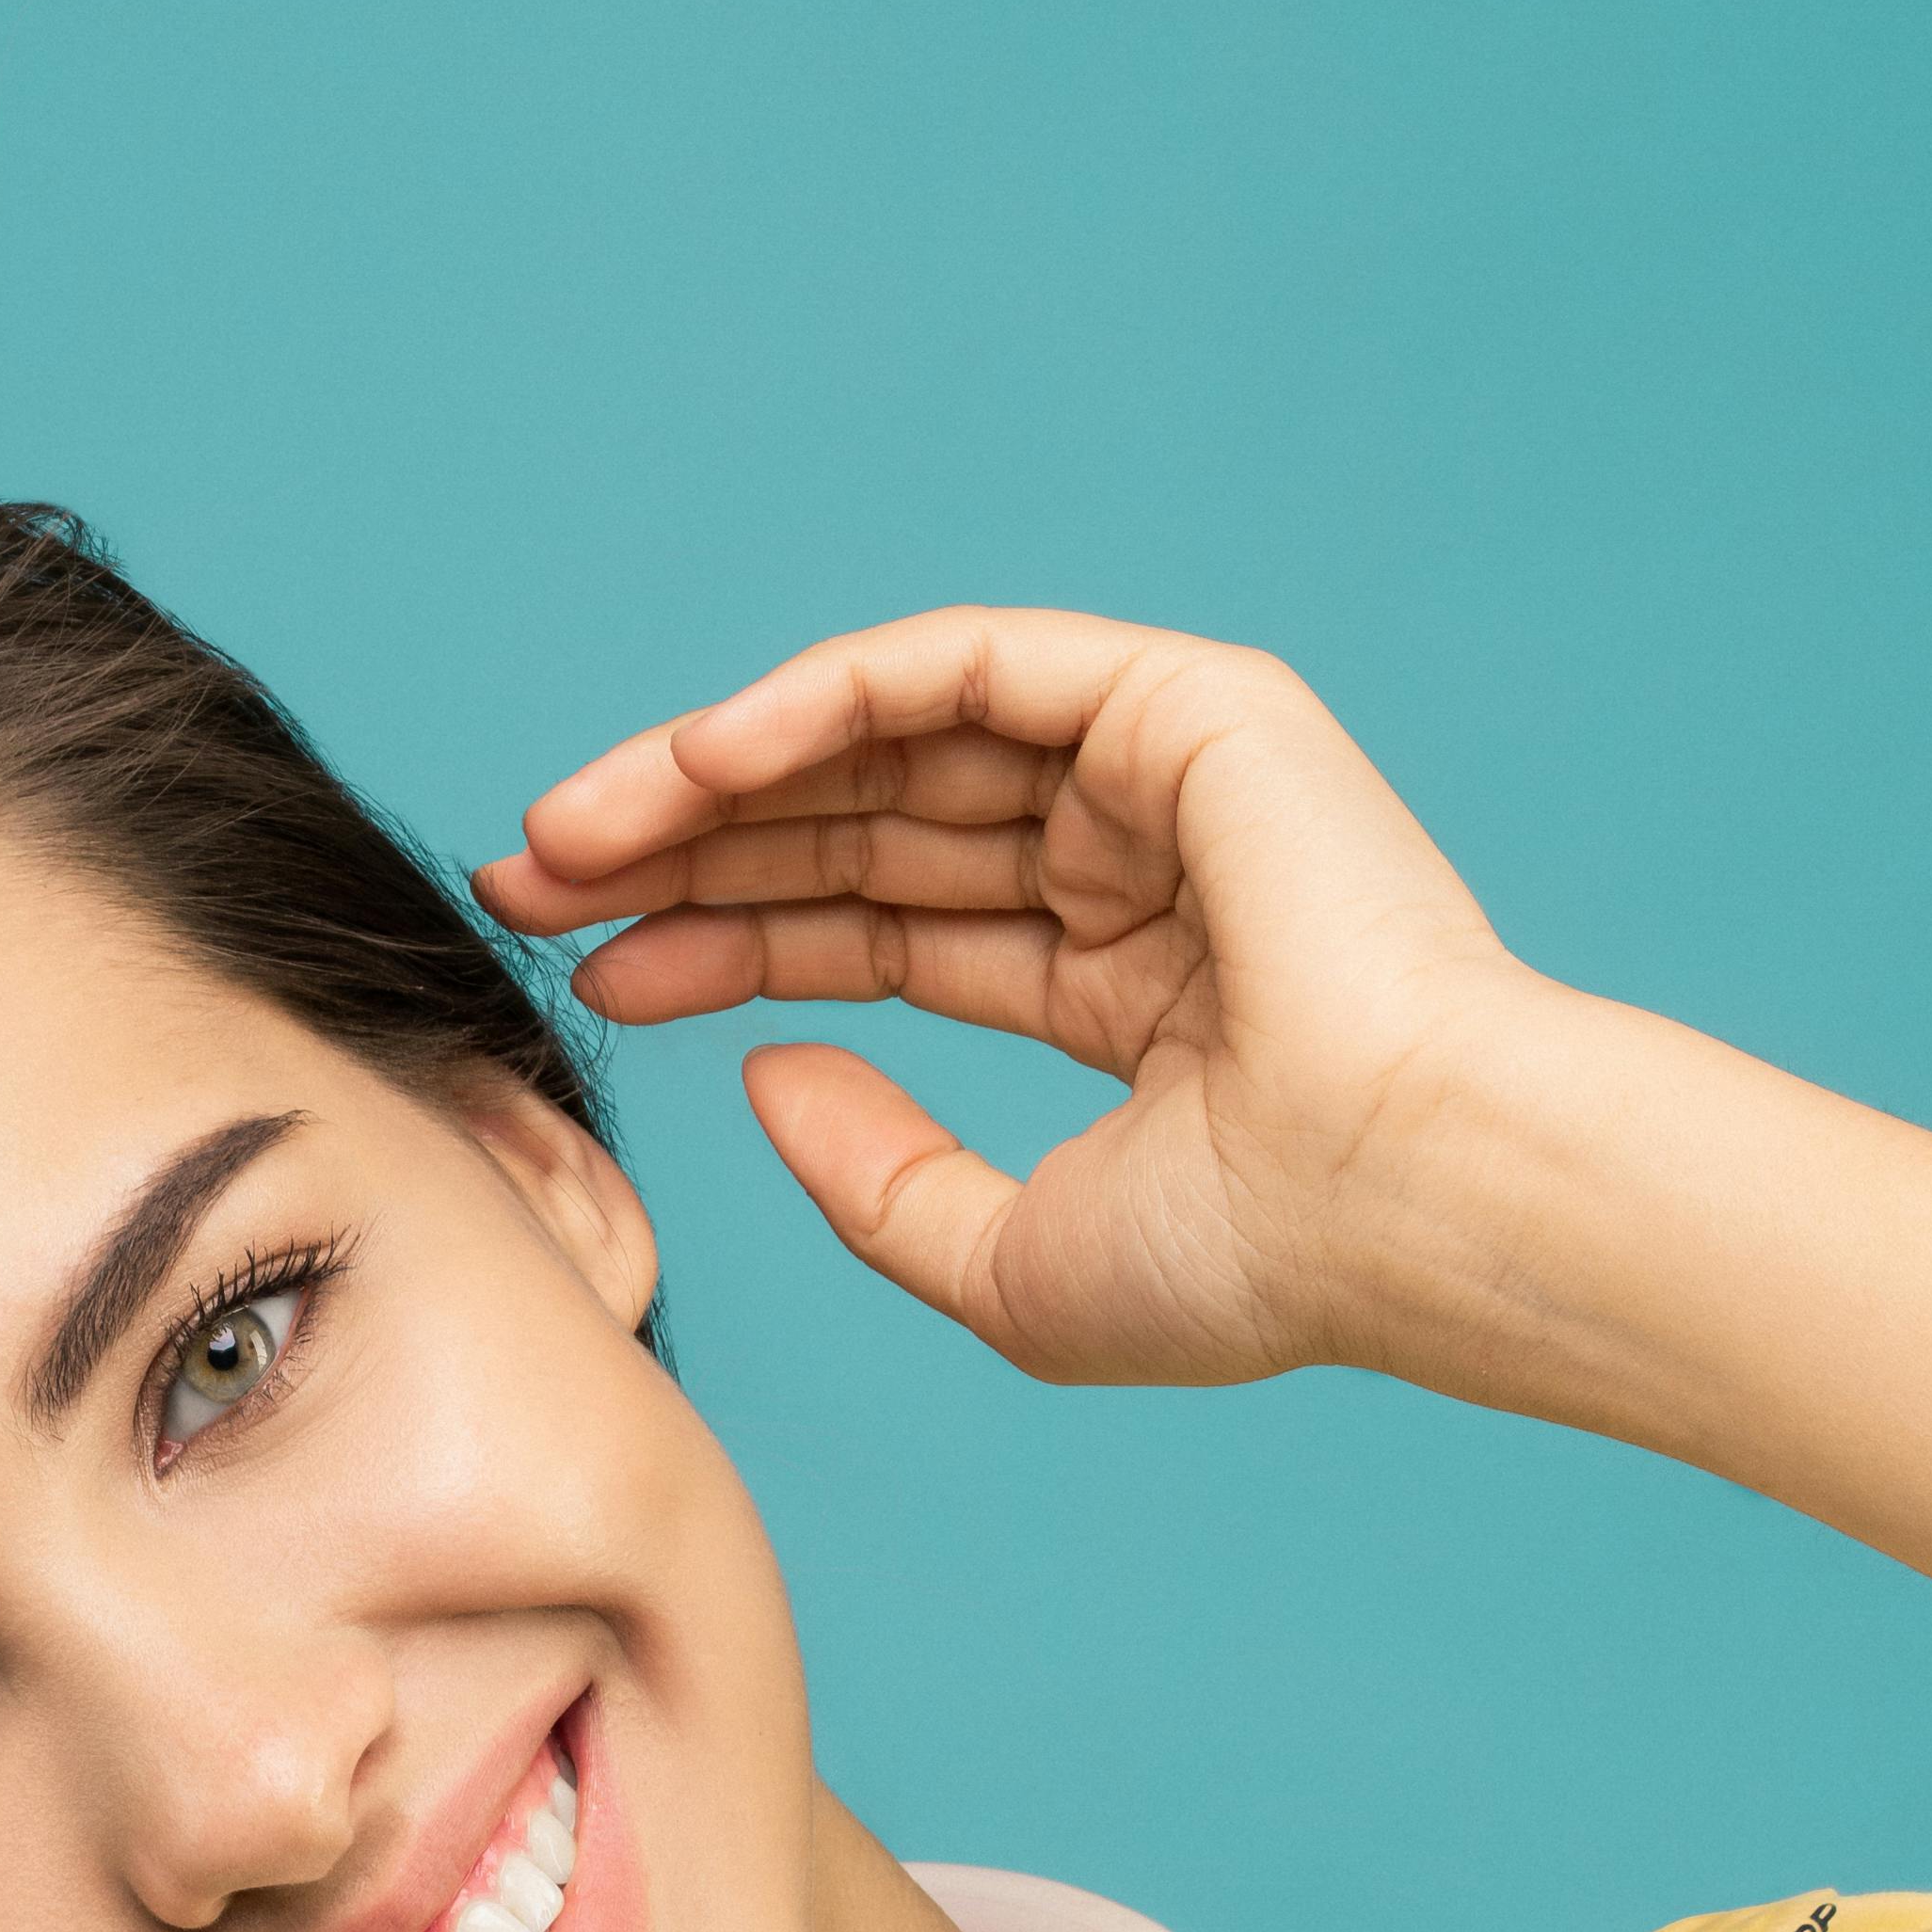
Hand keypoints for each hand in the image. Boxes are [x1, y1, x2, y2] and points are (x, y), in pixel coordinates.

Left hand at [482, 609, 1532, 1391]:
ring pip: (889, 742)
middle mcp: (1140, 866)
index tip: (588, 975)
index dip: (727, 941)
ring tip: (567, 836)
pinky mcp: (1184, 709)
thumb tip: (763, 1065)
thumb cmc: (1254, 1263)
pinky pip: (957, 668)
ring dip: (716, 775)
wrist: (1404, 1199)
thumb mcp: (1007, 1260)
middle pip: (863, 829)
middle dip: (687, 851)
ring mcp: (1163, 779)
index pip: (883, 931)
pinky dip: (818, 701)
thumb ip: (878, 1178)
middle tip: (526, 884)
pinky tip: (697, 764)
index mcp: (1128, 988)